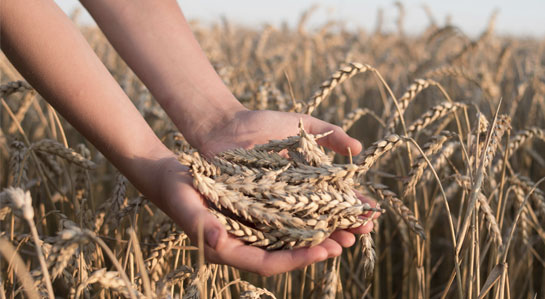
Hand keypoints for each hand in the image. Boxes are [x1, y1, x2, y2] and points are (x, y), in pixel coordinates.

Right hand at [156, 157, 349, 275]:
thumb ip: (201, 225)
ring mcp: (253, 230)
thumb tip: (221, 243)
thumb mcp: (186, 204)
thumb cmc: (176, 191)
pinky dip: (307, 215)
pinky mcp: (258, 214)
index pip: (268, 263)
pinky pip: (286, 219)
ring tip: (347, 227)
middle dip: (316, 250)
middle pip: (286, 254)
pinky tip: (326, 206)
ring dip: (318, 233)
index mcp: (229, 250)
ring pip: (290, 237)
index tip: (323, 251)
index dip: (296, 260)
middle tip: (346, 242)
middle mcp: (245, 244)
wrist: (173, 177)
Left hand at [191, 110, 379, 262]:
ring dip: (323, 240)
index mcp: (310, 180)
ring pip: (303, 230)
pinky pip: (274, 231)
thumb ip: (329, 134)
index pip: (338, 197)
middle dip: (344, 228)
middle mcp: (295, 198)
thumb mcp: (301, 125)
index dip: (355, 206)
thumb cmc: (263, 124)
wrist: (225, 127)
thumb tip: (359, 148)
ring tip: (340, 247)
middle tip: (359, 235)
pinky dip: (291, 240)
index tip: (372, 213)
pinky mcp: (254, 215)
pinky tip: (306, 248)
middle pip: (324, 218)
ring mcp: (275, 209)